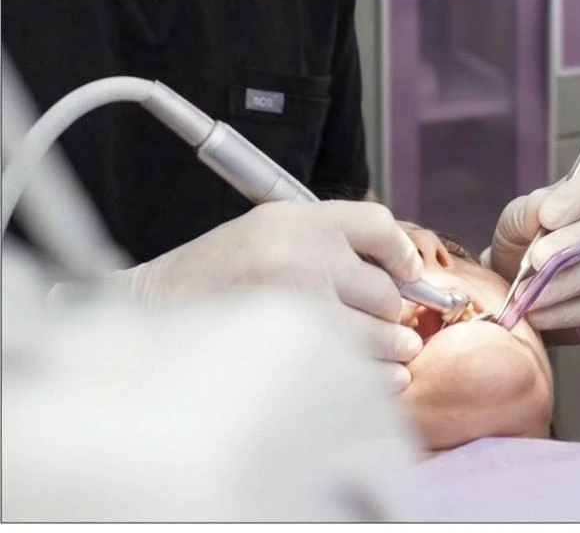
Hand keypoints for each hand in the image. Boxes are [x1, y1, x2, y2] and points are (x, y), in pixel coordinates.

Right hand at [110, 201, 424, 389]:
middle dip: (392, 311)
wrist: (150, 309)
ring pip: (377, 332)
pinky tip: (381, 378)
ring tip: (395, 354)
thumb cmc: (209, 273)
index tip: (408, 272)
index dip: (402, 252)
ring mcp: (298, 305)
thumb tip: (394, 268)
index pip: (378, 224)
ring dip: (391, 347)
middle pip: (384, 288)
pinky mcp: (290, 351)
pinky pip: (357, 368)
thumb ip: (325, 241)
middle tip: (393, 324)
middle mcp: (303, 256)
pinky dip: (377, 377)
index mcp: (298, 219)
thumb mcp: (267, 230)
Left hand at [489, 162, 579, 344]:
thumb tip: (542, 210)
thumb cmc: (526, 239)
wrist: (524, 281)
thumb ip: (530, 209)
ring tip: (529, 293)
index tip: (547, 216)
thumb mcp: (518, 216)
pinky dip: (566, 312)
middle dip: (567, 247)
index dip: (575, 199)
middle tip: (536, 260)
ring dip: (561, 286)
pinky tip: (541, 312)